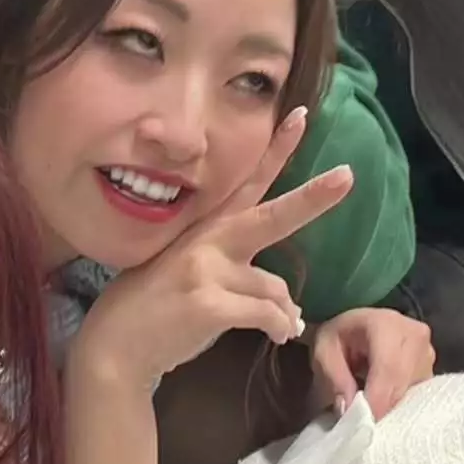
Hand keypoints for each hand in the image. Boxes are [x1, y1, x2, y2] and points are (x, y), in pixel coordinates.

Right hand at [73, 109, 353, 386]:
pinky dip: (279, 329)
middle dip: (312, 197)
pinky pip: (266, 315)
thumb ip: (233, 270)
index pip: (245, 183)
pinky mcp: (209, 304)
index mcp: (204, 228)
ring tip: (280, 329)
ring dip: (285, 312)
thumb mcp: (185, 270)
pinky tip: (278, 339)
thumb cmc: (153, 308)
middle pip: (270, 217)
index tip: (301, 117)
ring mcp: (206, 270)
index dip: (275, 151)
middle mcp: (206, 241)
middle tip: (348, 176)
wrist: (115, 345)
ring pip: (276, 288)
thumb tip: (289, 301)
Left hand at [309, 306, 434, 420]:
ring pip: (413, 392)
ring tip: (369, 412)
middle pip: (403, 382)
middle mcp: (413, 335)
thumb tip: (348, 410)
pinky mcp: (431, 367)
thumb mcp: (324, 352)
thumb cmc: (339, 336)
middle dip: (382, 409)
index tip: (362, 424)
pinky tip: (383, 406)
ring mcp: (427, 352)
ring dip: (390, 408)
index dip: (377, 399)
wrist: (358, 325)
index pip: (388, 367)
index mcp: (385, 324)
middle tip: (361, 427)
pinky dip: (399, 404)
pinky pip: (419, 394)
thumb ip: (334, 378)